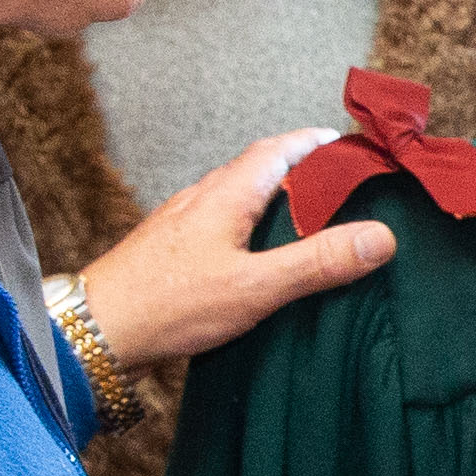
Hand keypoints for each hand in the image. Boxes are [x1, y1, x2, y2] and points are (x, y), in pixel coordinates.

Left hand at [74, 130, 395, 373]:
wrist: (95, 332)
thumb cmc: (167, 304)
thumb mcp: (256, 285)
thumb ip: (318, 261)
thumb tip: (380, 237)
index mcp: (226, 194)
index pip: (280, 148)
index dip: (317, 143)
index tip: (352, 147)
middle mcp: (202, 198)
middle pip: (260, 168)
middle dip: (304, 170)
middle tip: (343, 185)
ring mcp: (183, 222)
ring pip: (238, 196)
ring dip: (276, 199)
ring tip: (311, 222)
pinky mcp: (172, 249)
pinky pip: (221, 223)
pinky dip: (252, 227)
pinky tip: (260, 257)